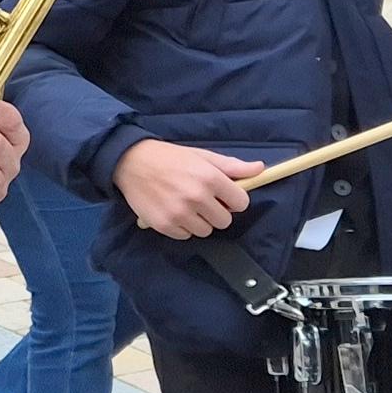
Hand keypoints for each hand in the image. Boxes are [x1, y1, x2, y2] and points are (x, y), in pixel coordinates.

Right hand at [113, 138, 258, 240]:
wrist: (131, 162)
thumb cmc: (170, 157)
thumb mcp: (203, 156)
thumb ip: (232, 166)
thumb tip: (260, 169)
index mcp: (210, 178)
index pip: (241, 203)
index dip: (234, 199)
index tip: (224, 195)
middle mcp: (197, 197)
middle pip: (225, 221)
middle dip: (217, 212)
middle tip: (203, 200)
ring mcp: (180, 213)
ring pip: (206, 231)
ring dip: (200, 221)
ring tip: (186, 205)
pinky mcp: (165, 225)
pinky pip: (186, 235)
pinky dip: (183, 227)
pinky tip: (174, 211)